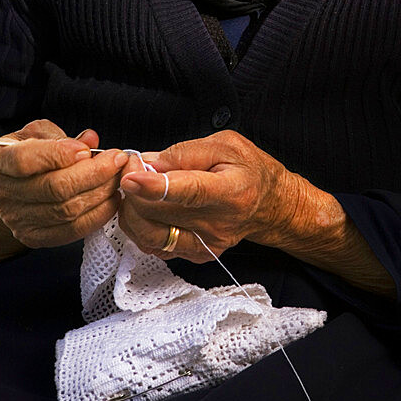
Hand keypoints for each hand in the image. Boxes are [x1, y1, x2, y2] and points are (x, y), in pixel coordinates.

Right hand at [0, 119, 127, 248]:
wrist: (9, 189)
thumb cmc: (26, 154)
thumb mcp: (35, 134)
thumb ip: (60, 135)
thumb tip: (90, 140)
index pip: (24, 160)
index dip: (58, 154)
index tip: (86, 149)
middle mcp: (1, 193)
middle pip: (54, 188)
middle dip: (94, 172)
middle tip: (117, 159)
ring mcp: (17, 219)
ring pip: (67, 211)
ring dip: (101, 192)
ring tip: (118, 176)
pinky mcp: (34, 237)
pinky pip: (73, 230)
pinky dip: (98, 215)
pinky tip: (112, 199)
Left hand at [118, 130, 396, 295]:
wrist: (270, 205)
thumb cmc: (248, 169)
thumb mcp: (226, 144)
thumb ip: (188, 152)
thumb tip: (152, 163)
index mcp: (229, 190)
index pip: (188, 192)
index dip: (155, 186)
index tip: (130, 177)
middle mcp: (218, 223)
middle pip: (161, 213)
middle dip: (134, 189)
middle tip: (132, 166)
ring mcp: (207, 244)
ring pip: (151, 235)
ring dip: (132, 210)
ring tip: (135, 188)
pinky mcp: (197, 255)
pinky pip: (155, 246)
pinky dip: (140, 227)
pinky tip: (145, 208)